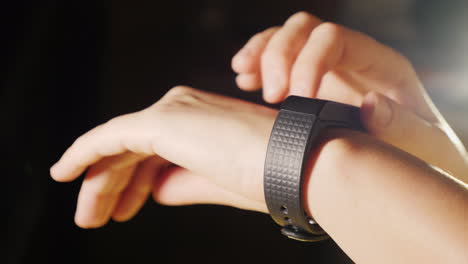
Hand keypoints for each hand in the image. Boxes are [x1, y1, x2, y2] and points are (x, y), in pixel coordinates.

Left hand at [50, 86, 275, 227]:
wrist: (295, 164)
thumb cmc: (269, 176)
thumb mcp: (216, 184)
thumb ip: (181, 183)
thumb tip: (154, 189)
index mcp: (199, 120)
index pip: (153, 151)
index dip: (131, 183)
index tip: (120, 210)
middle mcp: (183, 107)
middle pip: (131, 149)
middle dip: (110, 185)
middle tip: (93, 218)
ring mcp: (172, 110)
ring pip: (118, 147)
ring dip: (99, 181)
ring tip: (88, 216)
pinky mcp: (161, 121)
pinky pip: (110, 137)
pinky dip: (83, 153)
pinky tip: (64, 171)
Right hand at [231, 11, 466, 179]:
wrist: (411, 159)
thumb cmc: (419, 152)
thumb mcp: (422, 144)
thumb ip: (402, 126)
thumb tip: (370, 105)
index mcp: (381, 65)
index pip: (335, 39)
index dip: (309, 62)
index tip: (297, 100)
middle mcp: (351, 59)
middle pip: (305, 29)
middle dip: (280, 55)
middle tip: (272, 95)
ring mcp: (328, 69)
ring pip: (287, 37)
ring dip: (261, 52)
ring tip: (243, 75)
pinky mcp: (309, 83)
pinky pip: (278, 59)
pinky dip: (257, 63)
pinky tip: (244, 80)